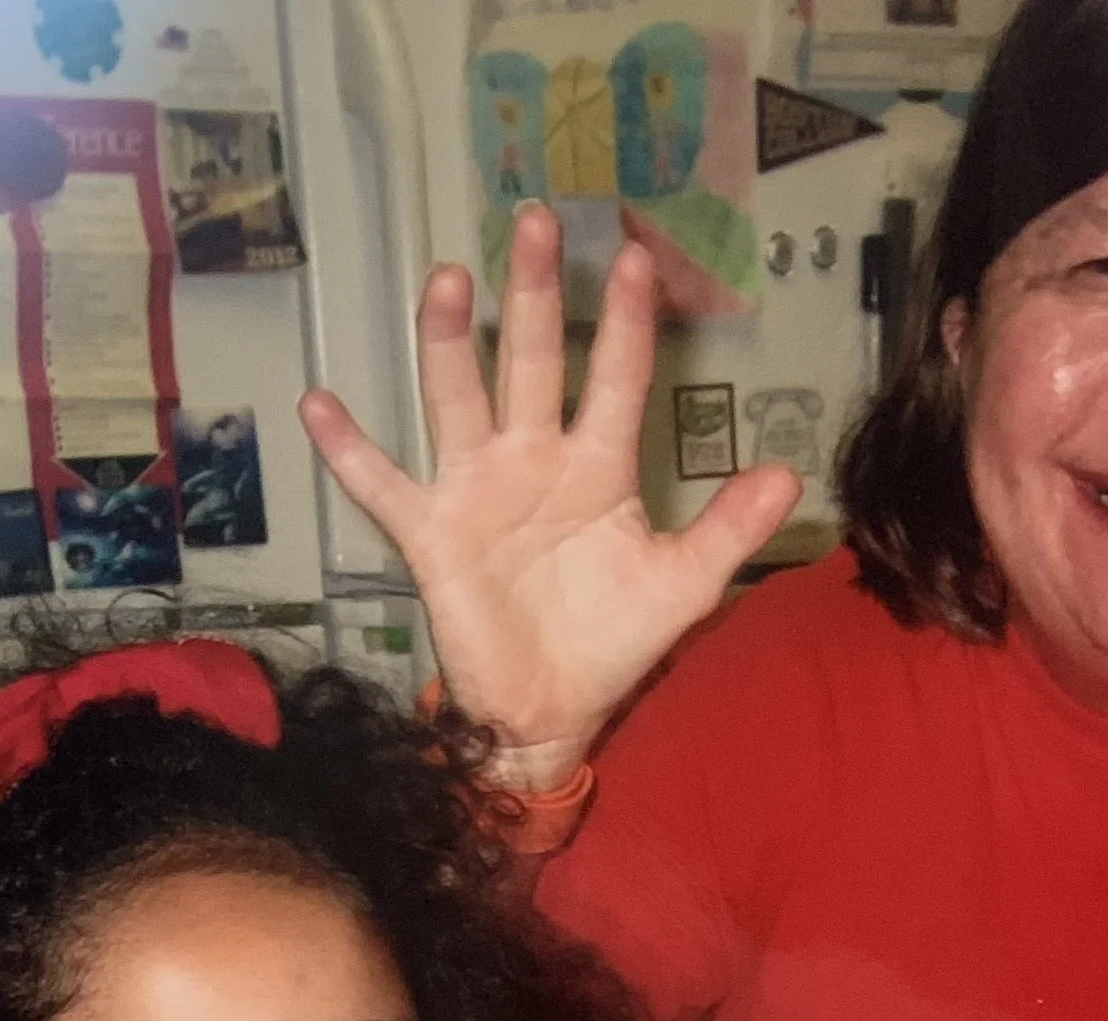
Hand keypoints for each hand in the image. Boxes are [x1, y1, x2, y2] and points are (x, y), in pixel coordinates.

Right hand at [299, 203, 799, 754]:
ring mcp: (477, 489)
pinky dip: (348, 449)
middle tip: (533, 221)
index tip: (637, 260)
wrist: (551, 713)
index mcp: (599, 467)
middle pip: (532, 360)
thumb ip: (730, 528)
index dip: (627, 323)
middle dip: (533, 293)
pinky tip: (318, 403)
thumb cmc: (612, 642)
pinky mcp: (431, 533)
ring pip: (460, 398)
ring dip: (450, 342)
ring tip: (449, 280)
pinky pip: (383, 485)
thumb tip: (789, 475)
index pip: (617, 378)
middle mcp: (534, 459)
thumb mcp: (684, 585)